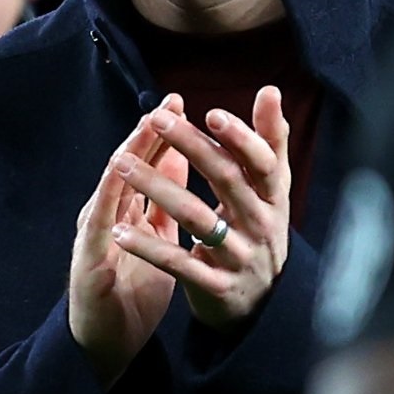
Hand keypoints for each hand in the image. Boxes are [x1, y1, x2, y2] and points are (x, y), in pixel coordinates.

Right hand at [66, 118, 186, 382]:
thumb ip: (163, 201)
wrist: (106, 342)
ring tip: (145, 127)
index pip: (146, 163)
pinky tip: (117, 178)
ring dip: (128, 154)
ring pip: (111, 185)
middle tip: (169, 102)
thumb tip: (179, 159)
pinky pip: (99, 224)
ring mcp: (94, 234)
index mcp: (129, 210)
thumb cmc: (131, 290)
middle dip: (149, 131)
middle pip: (128, 164)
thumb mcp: (156, 239)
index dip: (164, 133)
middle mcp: (108, 214)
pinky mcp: (87, 259)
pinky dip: (109, 199)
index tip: (184, 103)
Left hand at [110, 87, 295, 329]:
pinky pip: (179, 264)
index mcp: (273, 197)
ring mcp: (238, 257)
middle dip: (191, 147)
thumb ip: (270, 142)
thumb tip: (270, 90)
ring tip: (122, 165)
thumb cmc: (260, 230)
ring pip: (196, 218)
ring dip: (157, 188)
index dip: (241, 138)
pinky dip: (149, 248)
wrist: (263, 303)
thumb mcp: (271, 190)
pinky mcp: (215, 286)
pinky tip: (120, 231)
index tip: (212, 112)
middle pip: (226, 180)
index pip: (261, 162)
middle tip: (156, 119)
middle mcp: (260, 225)